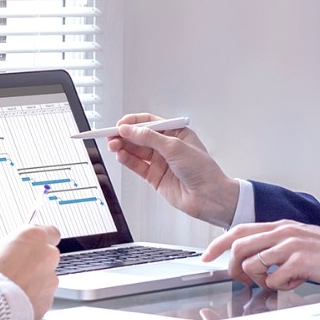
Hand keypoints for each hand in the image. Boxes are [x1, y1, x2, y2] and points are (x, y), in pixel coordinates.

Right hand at [0, 224, 60, 319]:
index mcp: (34, 237)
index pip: (50, 232)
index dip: (38, 241)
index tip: (28, 246)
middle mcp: (48, 256)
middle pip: (47, 257)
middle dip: (34, 263)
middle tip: (14, 270)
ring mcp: (50, 279)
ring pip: (45, 279)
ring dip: (33, 283)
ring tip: (12, 290)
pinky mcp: (48, 301)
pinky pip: (42, 298)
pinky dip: (32, 300)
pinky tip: (14, 303)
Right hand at [106, 112, 239, 226]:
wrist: (209, 197)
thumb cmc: (203, 170)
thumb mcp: (175, 147)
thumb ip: (150, 138)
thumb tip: (130, 129)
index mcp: (176, 132)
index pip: (150, 122)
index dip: (134, 122)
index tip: (120, 124)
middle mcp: (167, 146)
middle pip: (140, 136)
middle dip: (125, 135)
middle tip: (111, 134)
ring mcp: (160, 162)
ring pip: (136, 151)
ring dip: (123, 147)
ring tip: (113, 145)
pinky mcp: (155, 177)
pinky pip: (137, 166)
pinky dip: (127, 160)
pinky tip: (120, 155)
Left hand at [204, 220, 319, 290]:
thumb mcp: (300, 241)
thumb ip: (277, 246)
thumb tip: (255, 261)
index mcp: (281, 226)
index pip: (238, 230)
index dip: (217, 245)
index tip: (206, 257)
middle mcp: (283, 232)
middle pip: (239, 247)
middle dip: (234, 269)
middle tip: (245, 282)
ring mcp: (291, 245)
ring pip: (253, 264)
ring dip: (259, 280)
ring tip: (277, 282)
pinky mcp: (301, 261)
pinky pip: (275, 279)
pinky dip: (280, 286)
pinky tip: (296, 282)